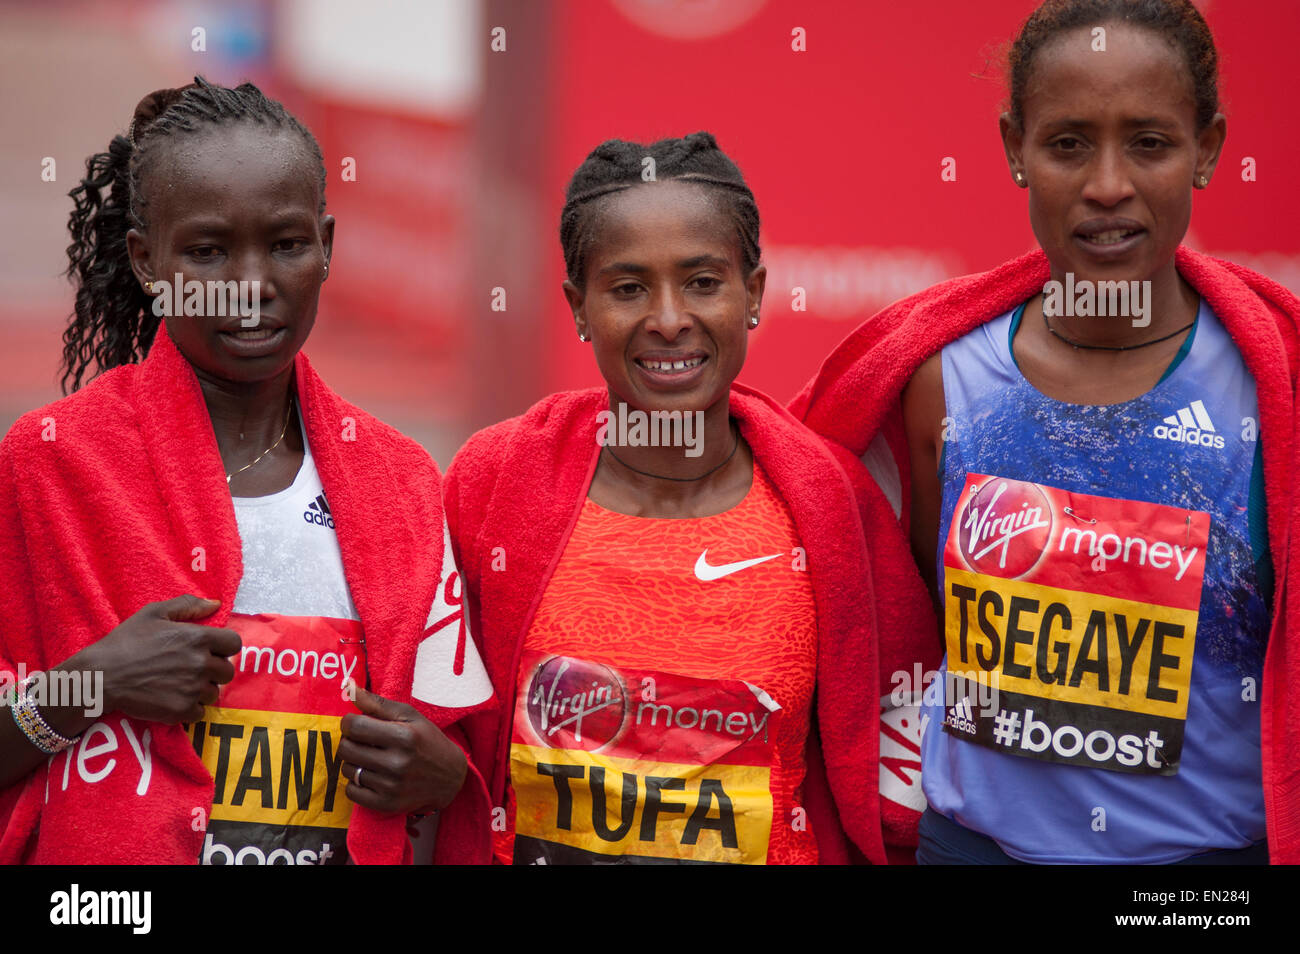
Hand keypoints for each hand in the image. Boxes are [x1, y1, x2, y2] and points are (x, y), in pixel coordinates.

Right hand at [79, 595, 240, 723]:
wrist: (101, 676)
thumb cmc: (126, 641)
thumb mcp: (153, 613)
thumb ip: (188, 605)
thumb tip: (216, 604)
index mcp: (198, 638)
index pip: (234, 644)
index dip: (223, 647)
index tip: (209, 650)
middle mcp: (201, 664)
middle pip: (227, 671)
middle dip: (213, 670)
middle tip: (191, 669)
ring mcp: (192, 689)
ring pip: (214, 692)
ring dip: (202, 690)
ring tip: (179, 684)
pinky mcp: (181, 710)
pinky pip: (200, 712)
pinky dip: (190, 708)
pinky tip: (173, 699)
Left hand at [339, 684, 467, 815]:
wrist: (450, 777)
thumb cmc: (428, 741)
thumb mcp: (409, 716)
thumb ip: (378, 703)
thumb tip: (349, 689)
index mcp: (404, 737)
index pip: (355, 726)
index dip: (348, 722)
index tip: (355, 723)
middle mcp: (397, 763)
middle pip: (347, 749)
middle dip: (349, 741)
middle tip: (362, 740)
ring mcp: (392, 786)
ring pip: (348, 770)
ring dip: (353, 761)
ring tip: (369, 758)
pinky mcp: (387, 804)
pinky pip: (352, 792)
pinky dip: (355, 783)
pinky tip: (370, 775)